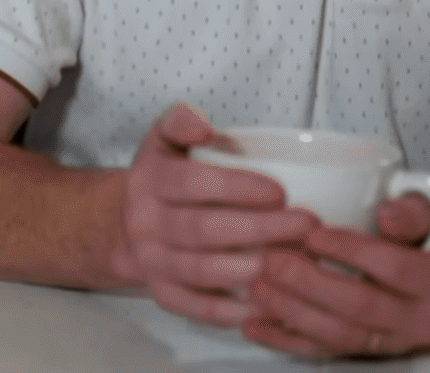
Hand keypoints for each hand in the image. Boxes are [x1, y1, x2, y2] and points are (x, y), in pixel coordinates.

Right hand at [109, 105, 320, 327]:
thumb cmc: (163, 179)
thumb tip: (203, 126)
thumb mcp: (162, 141)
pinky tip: (269, 300)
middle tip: (305, 226)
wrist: (124, 226)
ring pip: (204, 272)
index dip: (236, 188)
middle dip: (260, 229)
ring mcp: (153, 263)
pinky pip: (199, 308)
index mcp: (149, 181)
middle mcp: (146, 224)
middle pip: (204, 230)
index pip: (192, 184)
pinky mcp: (163, 295)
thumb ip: (180, 121)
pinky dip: (234, 310)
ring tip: (295, 262)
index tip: (280, 192)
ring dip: (253, 269)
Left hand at [242, 194, 429, 357]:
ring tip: (258, 289)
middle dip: (312, 286)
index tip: (312, 234)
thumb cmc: (426, 229)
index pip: (394, 268)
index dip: (351, 251)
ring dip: (293, 314)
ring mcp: (395, 342)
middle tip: (273, 261)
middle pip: (362, 307)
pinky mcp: (368, 352)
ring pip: (340, 335)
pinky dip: (287, 340)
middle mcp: (424, 321)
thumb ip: (412, 210)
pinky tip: (255, 325)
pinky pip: (325, 352)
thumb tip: (386, 215)